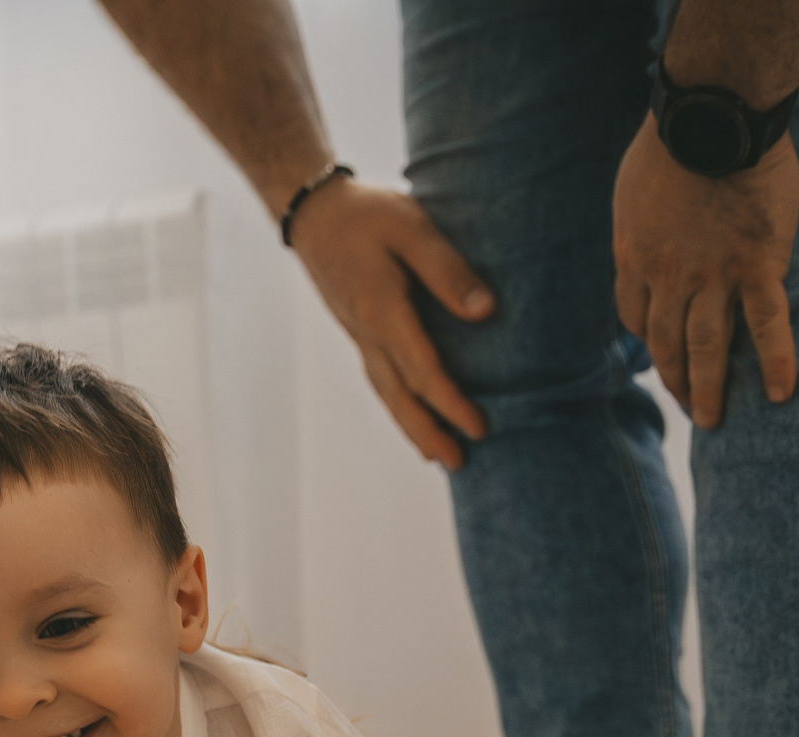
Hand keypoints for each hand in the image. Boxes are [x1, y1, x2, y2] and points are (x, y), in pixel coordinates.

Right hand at [286, 179, 495, 469]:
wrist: (313, 211)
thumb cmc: (366, 213)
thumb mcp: (412, 228)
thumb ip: (447, 270)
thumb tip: (484, 312)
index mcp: (383, 311)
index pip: (422, 372)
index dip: (451, 404)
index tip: (479, 427)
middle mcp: (367, 333)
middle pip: (398, 397)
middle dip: (428, 432)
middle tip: (457, 463)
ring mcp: (359, 335)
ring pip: (386, 393)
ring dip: (412, 426)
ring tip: (437, 453)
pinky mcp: (358, 329)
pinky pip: (381, 378)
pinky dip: (399, 404)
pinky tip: (412, 410)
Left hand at [611, 113, 798, 429]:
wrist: (710, 118)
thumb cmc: (669, 141)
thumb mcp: (632, 189)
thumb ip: (639, 222)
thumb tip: (642, 235)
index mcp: (634, 259)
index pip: (636, 316)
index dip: (649, 338)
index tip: (659, 353)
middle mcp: (668, 279)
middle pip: (667, 344)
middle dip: (676, 381)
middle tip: (689, 408)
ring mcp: (713, 277)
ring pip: (708, 347)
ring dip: (709, 388)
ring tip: (713, 421)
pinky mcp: (758, 266)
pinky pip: (768, 324)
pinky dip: (776, 362)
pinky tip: (781, 395)